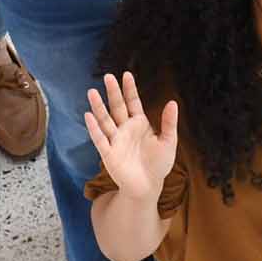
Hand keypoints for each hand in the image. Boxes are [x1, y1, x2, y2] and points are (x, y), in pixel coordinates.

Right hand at [85, 71, 178, 198]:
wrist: (149, 186)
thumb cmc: (159, 164)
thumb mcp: (168, 141)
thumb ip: (169, 123)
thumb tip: (173, 102)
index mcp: (139, 124)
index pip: (133, 102)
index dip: (129, 89)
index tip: (126, 74)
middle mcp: (125, 129)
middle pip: (117, 107)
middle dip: (113, 93)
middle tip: (108, 76)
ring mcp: (115, 140)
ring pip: (105, 120)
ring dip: (98, 107)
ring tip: (92, 92)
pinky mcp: (108, 154)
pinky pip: (99, 139)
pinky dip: (94, 128)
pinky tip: (88, 115)